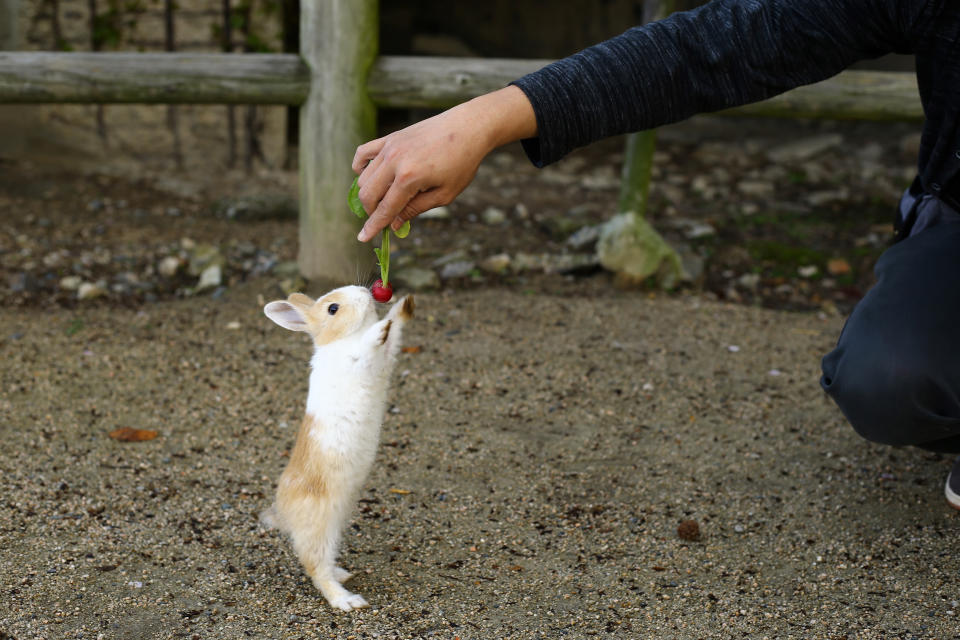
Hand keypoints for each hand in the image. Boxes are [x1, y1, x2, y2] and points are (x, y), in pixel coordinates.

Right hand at [352, 86, 536, 241]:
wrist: (468, 127)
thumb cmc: (461, 163)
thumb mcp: (444, 194)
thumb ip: (416, 209)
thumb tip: (394, 224)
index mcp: (409, 178)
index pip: (385, 209)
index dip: (373, 227)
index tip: (363, 238)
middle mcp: (394, 161)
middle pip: (368, 194)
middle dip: (371, 211)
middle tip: (382, 218)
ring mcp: (390, 147)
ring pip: (364, 177)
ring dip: (368, 194)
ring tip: (383, 200)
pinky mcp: (390, 137)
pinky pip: (363, 153)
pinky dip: (360, 167)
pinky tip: (366, 176)